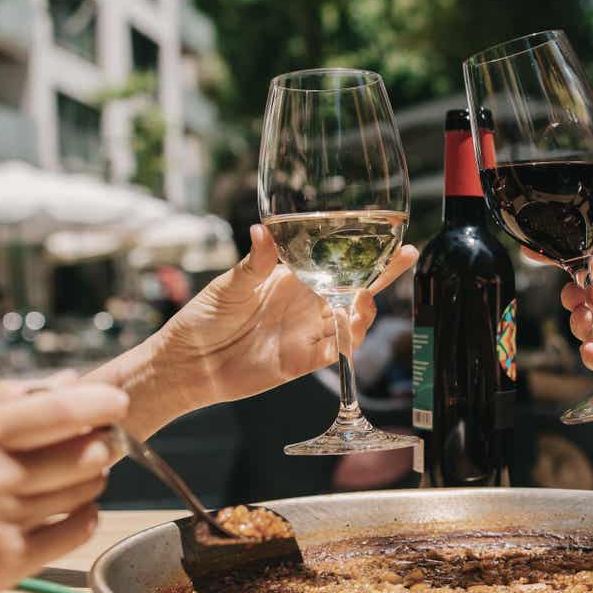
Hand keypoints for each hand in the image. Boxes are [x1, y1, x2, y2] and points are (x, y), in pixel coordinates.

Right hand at [0, 380, 127, 592]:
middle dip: (100, 445)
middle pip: (85, 452)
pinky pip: (78, 530)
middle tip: (94, 445)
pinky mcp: (10, 563)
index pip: (57, 412)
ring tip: (70, 478)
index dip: (100, 403)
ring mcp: (0, 523)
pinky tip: (67, 512)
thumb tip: (66, 381)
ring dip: (90, 480)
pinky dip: (84, 517)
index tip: (117, 402)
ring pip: (86, 491)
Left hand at [151, 224, 416, 410]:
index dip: (363, 252)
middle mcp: (306, 304)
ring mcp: (307, 333)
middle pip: (354, 289)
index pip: (335, 262)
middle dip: (383, 275)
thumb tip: (263, 231)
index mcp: (292, 279)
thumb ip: (254, 263)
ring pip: (351, 321)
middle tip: (402, 258)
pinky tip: (351, 327)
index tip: (389, 236)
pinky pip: (336, 352)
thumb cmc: (204, 318)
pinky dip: (348, 341)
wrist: (189, 362)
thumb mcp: (229, 284)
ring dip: (365, 309)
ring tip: (366, 296)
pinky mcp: (303, 361)